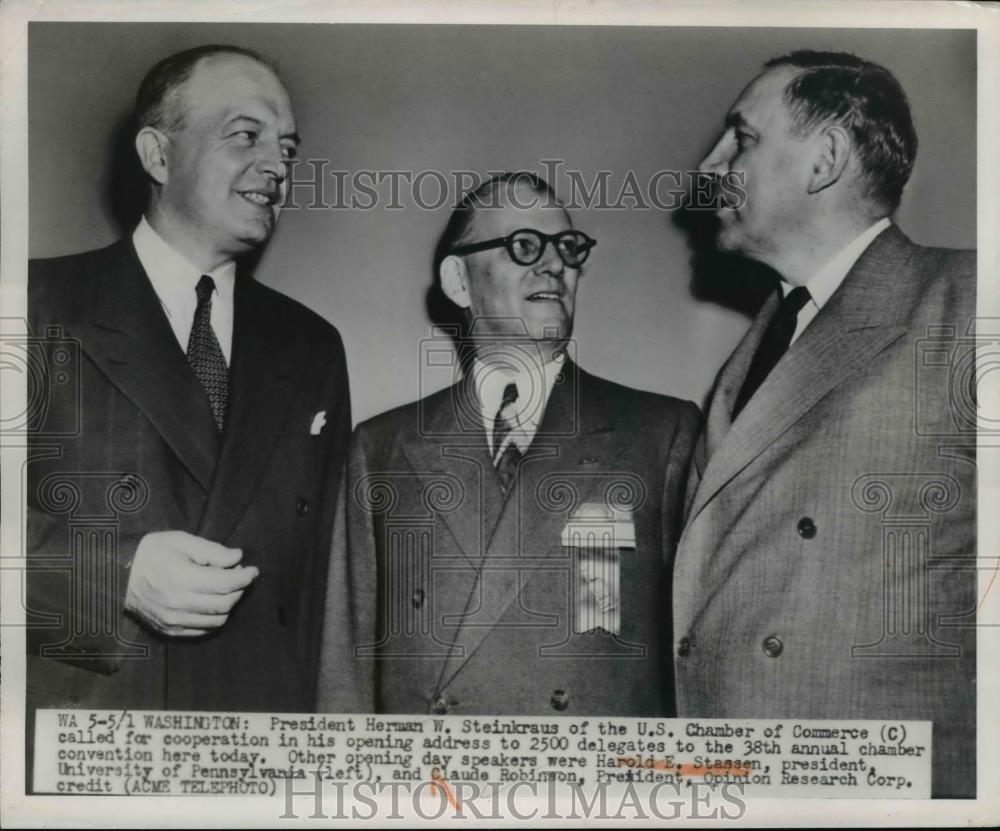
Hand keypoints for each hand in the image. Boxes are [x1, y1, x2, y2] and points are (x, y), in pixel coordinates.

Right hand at [124, 530, 258, 636]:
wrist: (117, 575)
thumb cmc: (150, 552)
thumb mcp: (180, 540)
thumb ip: (211, 550)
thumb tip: (237, 558)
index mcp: (180, 578)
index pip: (225, 584)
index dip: (244, 577)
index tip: (253, 569)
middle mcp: (177, 604)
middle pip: (225, 604)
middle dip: (238, 589)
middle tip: (238, 575)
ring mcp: (172, 621)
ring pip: (218, 619)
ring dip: (229, 604)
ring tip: (225, 587)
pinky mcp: (170, 630)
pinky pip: (204, 630)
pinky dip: (215, 617)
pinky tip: (212, 601)